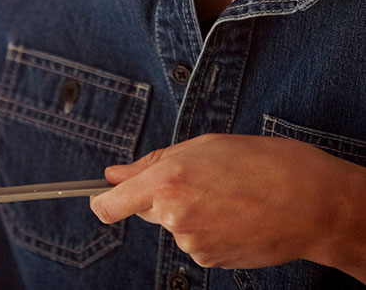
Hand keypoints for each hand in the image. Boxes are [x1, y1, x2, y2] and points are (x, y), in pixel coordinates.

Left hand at [90, 133, 365, 275]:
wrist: (308, 202)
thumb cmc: (255, 161)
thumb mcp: (198, 146)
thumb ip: (149, 163)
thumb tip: (113, 174)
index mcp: (166, 180)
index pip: (111, 205)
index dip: (102, 203)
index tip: (99, 199)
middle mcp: (173, 215)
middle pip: (148, 209)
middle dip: (162, 196)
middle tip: (200, 179)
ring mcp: (192, 242)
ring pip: (174, 225)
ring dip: (189, 211)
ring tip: (225, 195)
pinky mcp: (210, 260)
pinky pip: (194, 242)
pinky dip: (206, 229)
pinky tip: (233, 214)